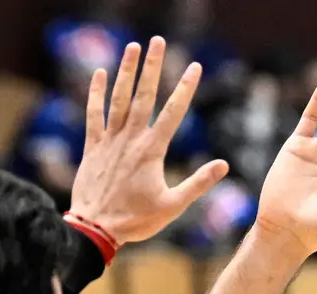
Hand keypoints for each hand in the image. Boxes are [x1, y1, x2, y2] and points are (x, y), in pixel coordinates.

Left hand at [70, 38, 227, 247]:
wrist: (95, 229)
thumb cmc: (135, 221)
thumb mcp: (173, 207)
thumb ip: (198, 183)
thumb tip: (223, 166)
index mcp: (152, 151)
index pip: (173, 112)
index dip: (185, 88)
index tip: (194, 66)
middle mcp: (131, 139)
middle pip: (144, 96)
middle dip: (152, 67)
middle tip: (158, 41)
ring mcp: (110, 141)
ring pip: (119, 99)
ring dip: (126, 72)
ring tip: (133, 47)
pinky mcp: (92, 147)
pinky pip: (93, 114)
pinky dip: (95, 94)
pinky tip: (99, 73)